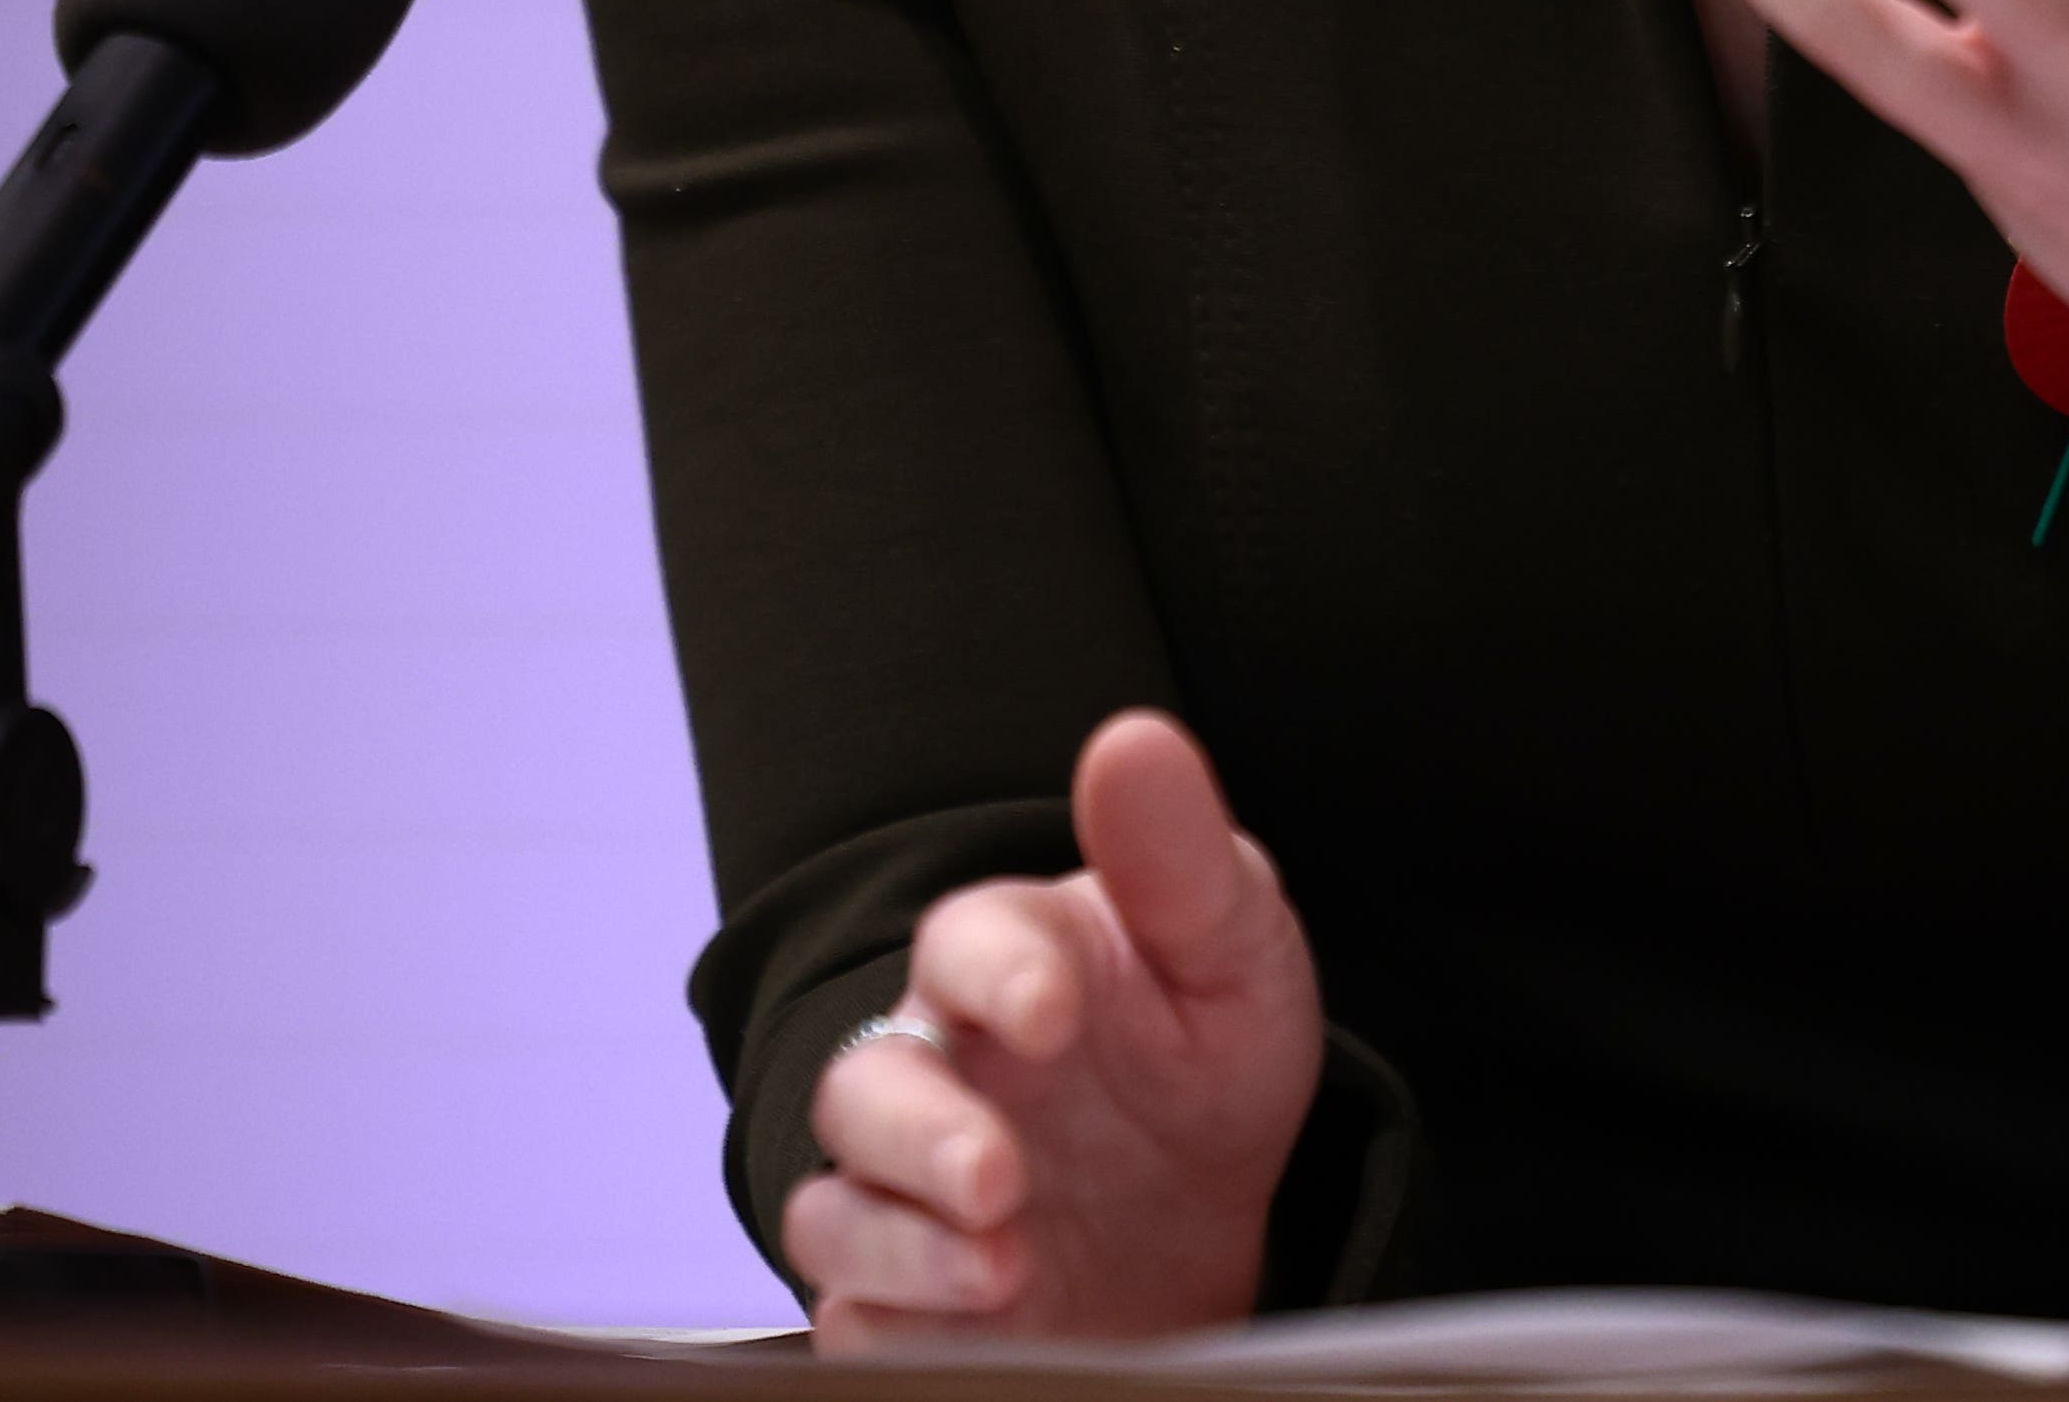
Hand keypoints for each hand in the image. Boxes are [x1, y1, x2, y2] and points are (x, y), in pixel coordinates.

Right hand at [786, 710, 1324, 1348]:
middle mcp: (937, 1073)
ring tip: (1006, 1269)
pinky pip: (857, 1320)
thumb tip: (1135, 739)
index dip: (996, 972)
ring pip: (837, 1213)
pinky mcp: (903, 1301)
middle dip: (922, 1135)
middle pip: (867, 1090)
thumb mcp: (1231, 958)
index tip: (1054, 1009)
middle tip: (1001, 1177)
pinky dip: (901, 1330)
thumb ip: (1182, 860)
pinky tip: (984, 1331)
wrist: (1201, 1219)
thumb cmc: (1198, 1056)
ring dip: (905, 1248)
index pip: (965, 943)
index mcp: (1010, 964)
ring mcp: (907, 1194)